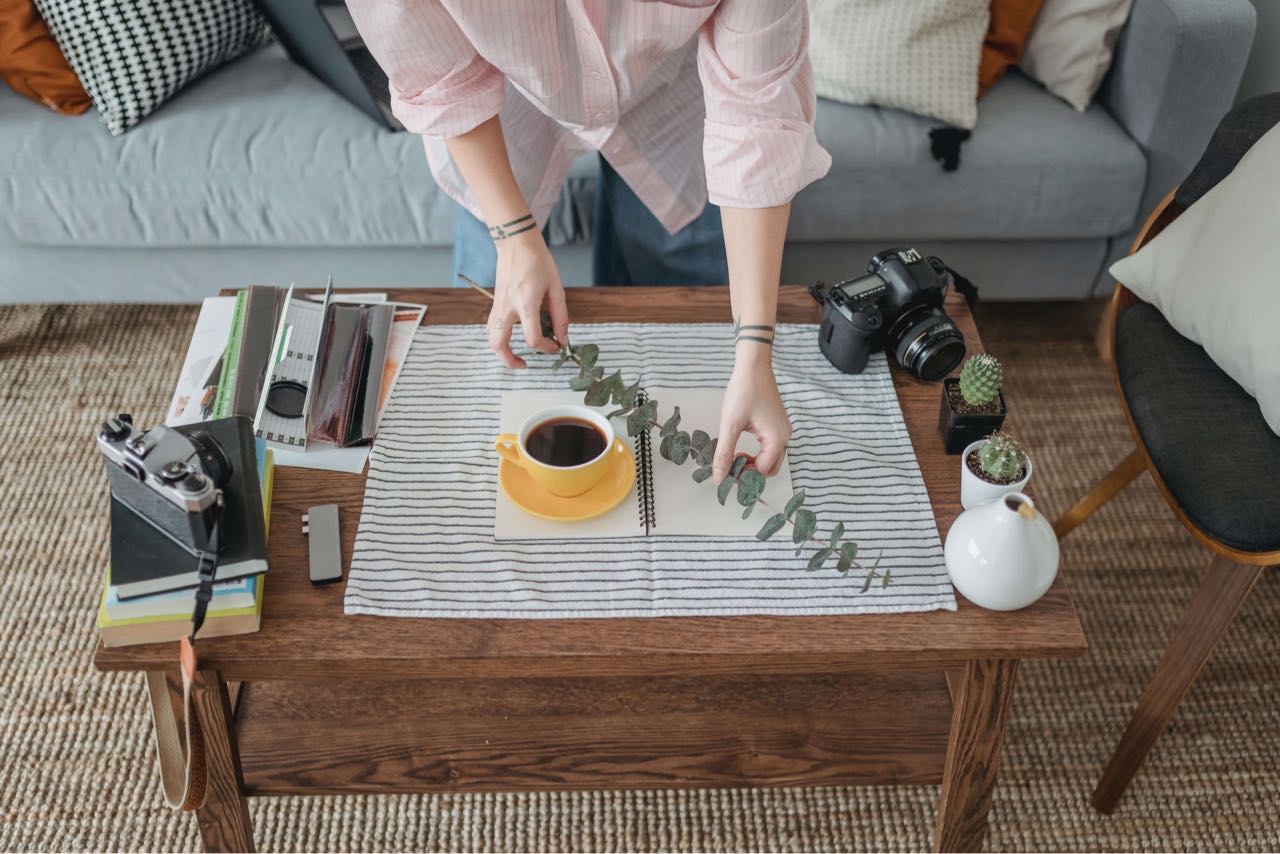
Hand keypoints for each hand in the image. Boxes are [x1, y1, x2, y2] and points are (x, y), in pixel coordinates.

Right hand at [487, 231, 568, 367]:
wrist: (516, 243)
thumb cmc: (538, 262)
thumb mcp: (556, 288)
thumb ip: (560, 316)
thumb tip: (562, 338)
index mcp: (526, 304)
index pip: (533, 338)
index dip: (546, 349)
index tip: (555, 347)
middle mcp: (508, 307)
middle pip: (500, 345)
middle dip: (510, 361)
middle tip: (524, 365)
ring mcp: (497, 306)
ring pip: (491, 338)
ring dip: (501, 352)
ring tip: (517, 356)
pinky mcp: (494, 304)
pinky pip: (491, 328)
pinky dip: (499, 339)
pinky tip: (512, 338)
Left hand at [713, 352, 790, 480]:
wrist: (753, 366)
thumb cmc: (744, 391)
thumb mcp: (730, 425)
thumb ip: (724, 453)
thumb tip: (719, 477)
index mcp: (777, 439)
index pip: (763, 471)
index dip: (745, 474)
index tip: (727, 469)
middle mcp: (785, 436)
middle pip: (771, 468)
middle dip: (752, 471)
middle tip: (731, 465)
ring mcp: (783, 429)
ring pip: (771, 458)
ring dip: (754, 461)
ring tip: (735, 454)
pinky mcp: (778, 423)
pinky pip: (771, 445)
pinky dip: (758, 451)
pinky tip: (742, 443)